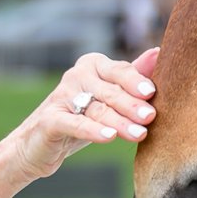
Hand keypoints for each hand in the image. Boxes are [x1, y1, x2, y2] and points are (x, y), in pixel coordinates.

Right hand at [4, 49, 159, 182]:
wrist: (37, 145)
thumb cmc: (80, 117)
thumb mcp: (107, 97)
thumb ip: (131, 76)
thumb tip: (159, 52)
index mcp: (92, 65)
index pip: (119, 71)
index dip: (136, 81)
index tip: (152, 93)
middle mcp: (75, 76)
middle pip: (110, 90)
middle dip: (131, 104)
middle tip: (150, 116)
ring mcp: (61, 97)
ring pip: (96, 109)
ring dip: (119, 122)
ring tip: (139, 134)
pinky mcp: (49, 120)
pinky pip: (75, 124)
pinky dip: (93, 130)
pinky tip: (109, 137)